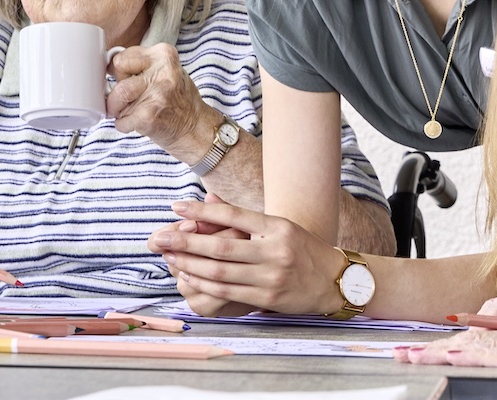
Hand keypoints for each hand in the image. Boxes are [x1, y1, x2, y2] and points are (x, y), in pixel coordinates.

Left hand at [107, 44, 218, 151]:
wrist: (196, 127)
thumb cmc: (179, 99)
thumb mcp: (167, 71)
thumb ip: (142, 64)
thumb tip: (109, 65)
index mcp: (164, 55)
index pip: (122, 57)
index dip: (120, 71)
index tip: (126, 80)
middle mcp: (162, 72)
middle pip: (118, 74)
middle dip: (116, 89)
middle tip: (127, 98)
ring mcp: (156, 94)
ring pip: (115, 99)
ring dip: (117, 109)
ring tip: (132, 111)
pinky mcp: (148, 116)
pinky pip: (120, 120)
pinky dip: (124, 124)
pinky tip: (139, 122)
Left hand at [147, 199, 345, 314]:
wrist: (335, 280)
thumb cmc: (303, 250)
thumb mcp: (282, 227)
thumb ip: (248, 220)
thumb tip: (211, 201)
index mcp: (277, 226)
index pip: (234, 215)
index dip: (203, 211)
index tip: (177, 206)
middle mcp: (275, 250)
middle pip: (221, 246)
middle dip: (186, 241)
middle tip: (160, 237)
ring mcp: (271, 275)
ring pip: (220, 271)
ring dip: (190, 264)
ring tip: (170, 256)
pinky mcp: (268, 296)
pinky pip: (228, 291)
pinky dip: (205, 283)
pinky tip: (189, 276)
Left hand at [398, 318, 496, 389]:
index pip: (482, 343)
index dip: (449, 350)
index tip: (419, 356)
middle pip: (473, 338)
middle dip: (435, 348)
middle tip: (402, 354)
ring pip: (483, 340)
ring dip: (449, 349)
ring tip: (420, 356)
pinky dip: (481, 352)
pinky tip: (459, 356)